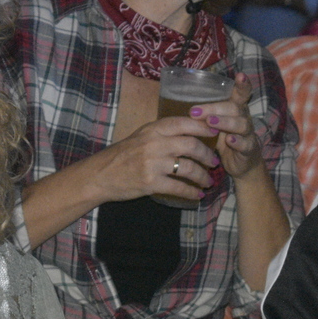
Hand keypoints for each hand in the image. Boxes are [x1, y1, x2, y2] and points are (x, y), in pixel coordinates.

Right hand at [92, 117, 220, 203]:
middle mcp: (154, 143)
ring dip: (202, 175)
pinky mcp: (150, 182)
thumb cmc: (123, 154)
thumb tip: (191, 132)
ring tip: (208, 181)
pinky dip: (190, 192)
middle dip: (207, 154)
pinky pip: (178, 187)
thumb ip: (163, 133)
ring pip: (188, 168)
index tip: (216, 132)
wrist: (101, 174)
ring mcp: (152, 163)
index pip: (184, 123)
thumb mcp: (142, 136)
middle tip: (214, 162)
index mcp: (153, 129)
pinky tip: (197, 195)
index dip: (203, 127)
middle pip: (191, 145)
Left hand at [192, 74, 262, 179]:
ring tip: (211, 122)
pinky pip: (246, 143)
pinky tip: (229, 140)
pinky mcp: (249, 149)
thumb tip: (173, 101)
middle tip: (195, 112)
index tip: (240, 75)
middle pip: (234, 107)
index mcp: (235, 109)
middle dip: (215, 108)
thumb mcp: (213, 124)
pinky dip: (237, 141)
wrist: (241, 164)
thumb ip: (202, 113)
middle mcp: (243, 118)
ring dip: (225, 122)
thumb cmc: (223, 138)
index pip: (241, 93)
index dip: (242, 84)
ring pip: (241, 124)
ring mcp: (248, 133)